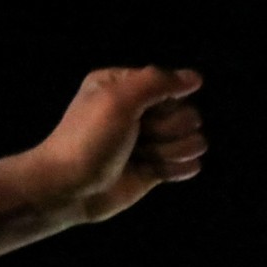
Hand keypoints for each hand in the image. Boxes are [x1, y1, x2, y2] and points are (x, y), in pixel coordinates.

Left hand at [21, 67, 205, 223]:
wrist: (70, 188)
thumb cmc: (90, 139)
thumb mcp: (118, 100)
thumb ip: (157, 82)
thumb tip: (196, 78)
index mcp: (124, 86)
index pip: (172, 88)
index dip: (166, 104)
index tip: (143, 115)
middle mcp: (139, 110)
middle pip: (187, 115)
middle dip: (169, 130)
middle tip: (141, 139)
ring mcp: (148, 141)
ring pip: (191, 141)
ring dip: (172, 151)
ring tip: (145, 158)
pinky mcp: (155, 168)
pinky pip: (188, 163)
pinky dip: (179, 169)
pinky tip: (157, 171)